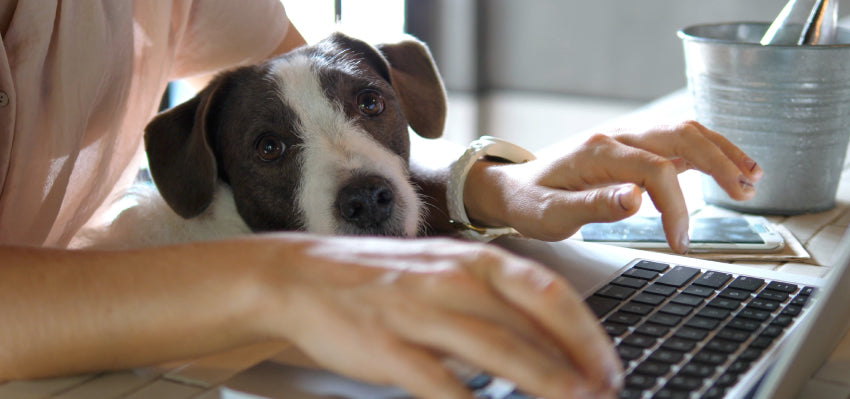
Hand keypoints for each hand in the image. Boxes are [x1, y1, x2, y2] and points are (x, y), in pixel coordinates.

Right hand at [257, 235, 622, 398]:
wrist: (303, 276)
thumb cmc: (382, 278)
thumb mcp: (444, 273)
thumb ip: (493, 300)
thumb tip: (548, 337)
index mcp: (472, 261)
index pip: (548, 293)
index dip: (587, 334)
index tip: (608, 366)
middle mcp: (452, 280)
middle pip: (531, 323)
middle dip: (577, 363)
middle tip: (604, 393)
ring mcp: (419, 312)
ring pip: (496, 351)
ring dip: (543, 382)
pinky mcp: (387, 347)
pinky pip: (440, 383)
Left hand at [464, 120, 762, 252]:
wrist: (512, 187)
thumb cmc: (529, 202)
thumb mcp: (551, 215)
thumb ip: (592, 206)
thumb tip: (636, 199)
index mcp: (598, 153)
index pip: (655, 169)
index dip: (676, 205)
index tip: (680, 240)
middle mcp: (617, 138)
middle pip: (680, 135)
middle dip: (718, 162)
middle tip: (744, 194)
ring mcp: (626, 139)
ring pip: (684, 132)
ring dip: (720, 151)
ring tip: (751, 178)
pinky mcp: (632, 149)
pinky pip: (676, 142)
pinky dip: (707, 152)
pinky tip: (729, 169)